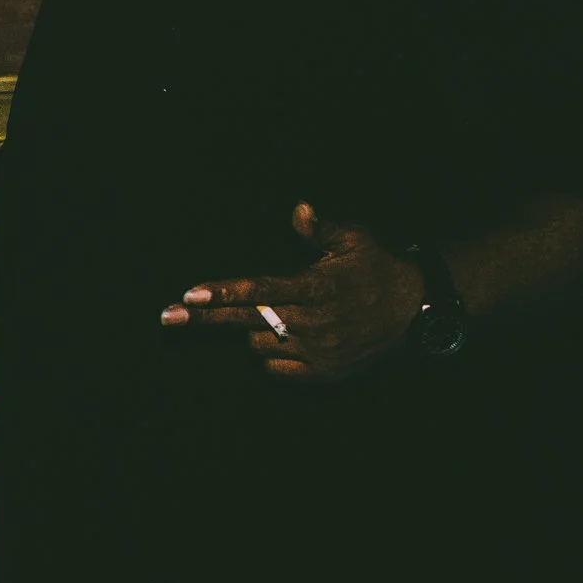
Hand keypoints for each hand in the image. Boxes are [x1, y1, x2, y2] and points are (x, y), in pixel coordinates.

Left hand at [158, 202, 423, 380]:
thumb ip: (320, 229)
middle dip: (205, 319)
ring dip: (251, 331)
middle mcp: (315, 322)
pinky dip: (270, 357)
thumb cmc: (377, 268)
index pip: (260, 290)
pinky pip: (278, 369)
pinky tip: (277, 340)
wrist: (416, 311)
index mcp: (317, 288)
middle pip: (248, 320)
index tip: (190, 294)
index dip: (224, 292)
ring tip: (265, 317)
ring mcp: (320, 351)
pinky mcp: (326, 373)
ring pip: (259, 344)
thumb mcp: (354, 241)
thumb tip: (299, 209)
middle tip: (166, 317)